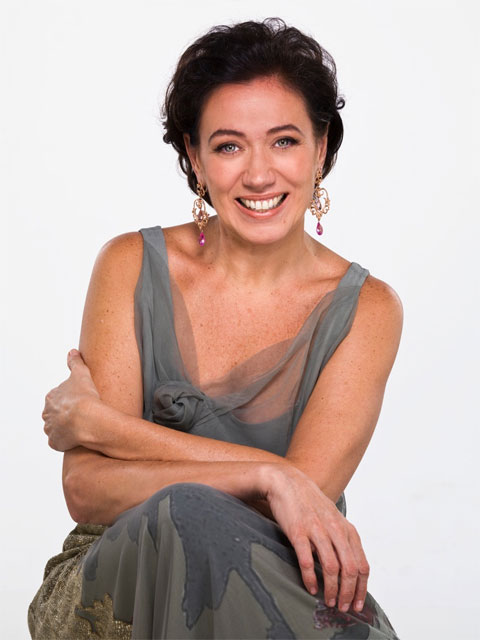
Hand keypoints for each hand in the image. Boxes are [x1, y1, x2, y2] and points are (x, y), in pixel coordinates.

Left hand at [42, 349, 100, 450]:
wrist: (87, 420)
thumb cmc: (84, 396)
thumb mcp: (81, 374)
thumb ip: (76, 362)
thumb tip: (72, 351)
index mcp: (51, 397)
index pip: (57, 397)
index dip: (69, 398)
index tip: (80, 400)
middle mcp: (47, 413)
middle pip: (55, 413)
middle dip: (65, 414)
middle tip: (81, 414)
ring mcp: (50, 429)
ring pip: (57, 428)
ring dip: (65, 428)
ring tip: (81, 427)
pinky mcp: (56, 443)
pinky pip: (60, 442)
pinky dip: (67, 441)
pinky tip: (78, 437)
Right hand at [264, 464, 369, 613]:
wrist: (287, 482)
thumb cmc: (310, 503)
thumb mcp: (333, 518)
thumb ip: (343, 539)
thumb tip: (351, 567)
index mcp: (347, 529)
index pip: (362, 564)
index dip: (361, 588)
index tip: (356, 604)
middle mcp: (335, 529)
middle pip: (350, 569)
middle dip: (348, 593)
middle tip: (342, 608)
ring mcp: (317, 530)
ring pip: (331, 567)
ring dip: (332, 590)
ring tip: (328, 601)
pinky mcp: (298, 531)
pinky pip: (307, 560)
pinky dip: (311, 578)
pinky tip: (311, 588)